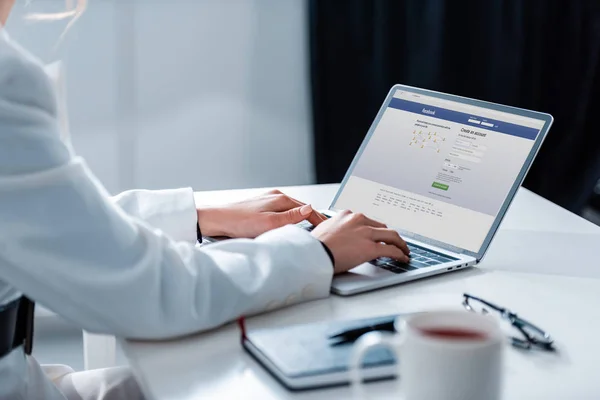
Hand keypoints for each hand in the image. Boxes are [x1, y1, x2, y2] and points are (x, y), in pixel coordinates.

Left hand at [197, 190, 326, 237]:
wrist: (216, 221)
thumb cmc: (239, 222)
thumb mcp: (270, 223)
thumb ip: (292, 217)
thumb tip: (310, 209)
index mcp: (280, 199)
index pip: (308, 209)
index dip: (319, 220)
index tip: (328, 229)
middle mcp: (275, 197)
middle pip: (301, 208)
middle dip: (312, 218)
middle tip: (322, 230)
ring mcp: (267, 201)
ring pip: (291, 210)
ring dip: (301, 218)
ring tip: (310, 229)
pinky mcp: (260, 207)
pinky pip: (281, 213)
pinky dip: (289, 219)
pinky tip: (289, 226)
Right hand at [311, 210, 409, 274]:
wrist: (312, 254)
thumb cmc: (314, 246)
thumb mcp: (324, 231)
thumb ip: (335, 231)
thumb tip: (338, 239)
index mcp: (347, 215)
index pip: (367, 221)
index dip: (375, 230)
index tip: (378, 236)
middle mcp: (358, 220)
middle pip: (382, 227)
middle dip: (390, 236)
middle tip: (395, 243)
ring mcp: (366, 233)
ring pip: (391, 236)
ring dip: (400, 244)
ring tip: (404, 251)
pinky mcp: (370, 248)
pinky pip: (390, 250)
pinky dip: (399, 254)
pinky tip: (403, 258)